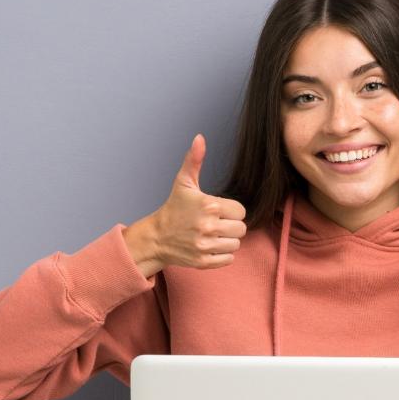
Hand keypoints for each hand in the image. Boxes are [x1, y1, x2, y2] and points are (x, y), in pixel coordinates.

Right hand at [139, 134, 247, 270]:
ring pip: (236, 244)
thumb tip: (200, 137)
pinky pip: (229, 259)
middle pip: (241, 229)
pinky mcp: (204, 261)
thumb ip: (194, 160)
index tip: (218, 210)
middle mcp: (208, 226)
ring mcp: (205, 245)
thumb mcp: (184, 182)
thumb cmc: (174, 208)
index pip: (241, 211)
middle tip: (215, 223)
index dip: (231, 211)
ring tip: (212, 235)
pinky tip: (210, 246)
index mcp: (209, 205)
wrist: (156, 237)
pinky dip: (222, 255)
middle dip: (231, 226)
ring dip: (227, 241)